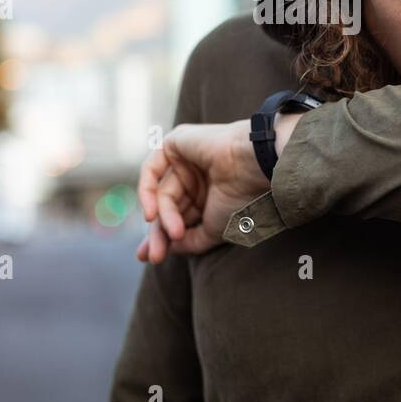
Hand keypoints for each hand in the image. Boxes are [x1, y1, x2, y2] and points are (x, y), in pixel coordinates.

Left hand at [133, 120, 269, 263]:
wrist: (253, 168)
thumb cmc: (242, 198)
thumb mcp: (213, 230)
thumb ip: (189, 241)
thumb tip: (166, 249)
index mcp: (208, 193)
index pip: (178, 215)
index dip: (163, 237)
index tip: (152, 258)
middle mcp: (196, 176)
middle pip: (166, 206)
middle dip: (158, 232)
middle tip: (154, 256)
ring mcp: (185, 159)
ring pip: (161, 193)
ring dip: (163, 218)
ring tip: (174, 233)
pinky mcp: (175, 143)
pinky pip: (151, 170)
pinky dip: (147, 193)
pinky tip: (152, 213)